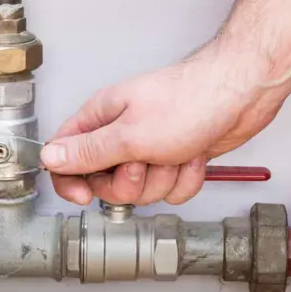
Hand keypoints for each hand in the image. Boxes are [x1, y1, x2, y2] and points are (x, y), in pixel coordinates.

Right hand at [41, 45, 287, 205]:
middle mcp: (122, 133)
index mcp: (101, 118)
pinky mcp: (177, 157)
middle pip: (106, 183)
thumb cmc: (189, 100)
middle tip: (145, 163)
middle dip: (131, 183)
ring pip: (142, 191)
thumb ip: (87, 152)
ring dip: (163, 179)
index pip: (65, 156)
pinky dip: (186, 179)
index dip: (71, 181)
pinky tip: (193, 156)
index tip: (85, 196)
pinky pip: (171, 189)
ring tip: (175, 153)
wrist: (240, 95)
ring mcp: (151, 147)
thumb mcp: (129, 134)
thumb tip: (49, 159)